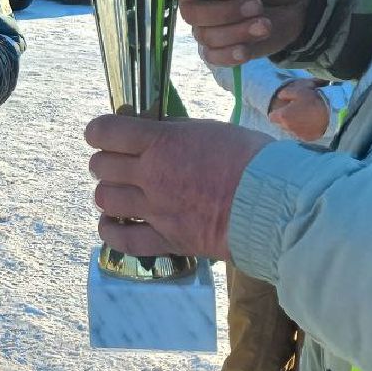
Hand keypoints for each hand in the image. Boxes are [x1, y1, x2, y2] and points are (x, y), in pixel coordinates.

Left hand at [84, 114, 271, 260]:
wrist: (273, 203)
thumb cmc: (251, 159)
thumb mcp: (209, 130)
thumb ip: (174, 133)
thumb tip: (153, 132)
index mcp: (161, 142)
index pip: (106, 132)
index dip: (98, 131)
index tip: (103, 134)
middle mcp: (151, 175)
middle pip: (100, 166)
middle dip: (105, 162)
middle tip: (119, 164)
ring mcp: (156, 210)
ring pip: (105, 200)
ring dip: (109, 194)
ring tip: (122, 193)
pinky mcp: (167, 239)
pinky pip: (122, 240)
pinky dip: (110, 232)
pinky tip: (113, 224)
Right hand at [181, 0, 310, 65]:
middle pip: (191, 13)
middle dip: (223, 13)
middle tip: (256, 5)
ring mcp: (211, 25)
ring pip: (206, 37)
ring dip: (236, 33)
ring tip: (265, 24)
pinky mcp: (225, 46)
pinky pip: (214, 57)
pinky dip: (229, 56)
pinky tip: (245, 51)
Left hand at [268, 79, 330, 140]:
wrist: (332, 115)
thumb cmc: (314, 102)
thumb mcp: (299, 91)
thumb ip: (286, 93)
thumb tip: (280, 96)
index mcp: (283, 116)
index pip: (272, 117)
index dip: (276, 112)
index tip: (283, 109)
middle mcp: (288, 128)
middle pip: (281, 124)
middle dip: (285, 119)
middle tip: (295, 112)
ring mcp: (297, 135)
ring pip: (290, 130)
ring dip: (294, 125)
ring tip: (304, 118)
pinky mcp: (307, 139)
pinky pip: (300, 135)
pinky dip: (303, 131)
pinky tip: (310, 124)